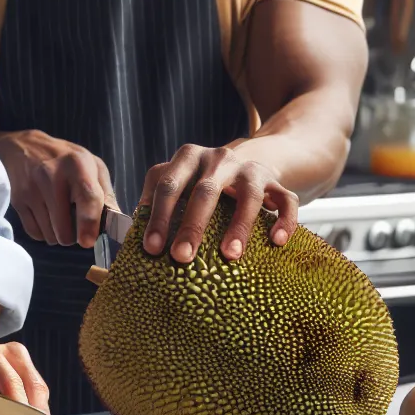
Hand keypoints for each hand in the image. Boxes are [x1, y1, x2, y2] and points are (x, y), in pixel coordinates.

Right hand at [0, 129, 115, 247]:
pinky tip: (47, 217)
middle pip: (64, 228)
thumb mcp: (91, 165)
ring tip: (60, 216)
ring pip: (50, 235)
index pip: (87, 197)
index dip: (89, 223)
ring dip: (59, 234)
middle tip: (76, 223)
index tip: (87, 241)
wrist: (23, 147)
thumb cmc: (65, 159)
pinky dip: (44, 233)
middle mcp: (51, 175)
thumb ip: (106, 193)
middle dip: (73, 235)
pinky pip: (35, 234)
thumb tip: (117, 223)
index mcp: (77, 164)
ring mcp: (31, 189)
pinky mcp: (18, 201)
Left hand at [138, 144, 298, 263]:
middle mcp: (218, 157)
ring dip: (238, 226)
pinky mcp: (275, 181)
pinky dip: (284, 220)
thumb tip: (129, 236)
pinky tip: (277, 241)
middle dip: (192, 225)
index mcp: (187, 157)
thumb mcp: (175, 182)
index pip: (168, 184)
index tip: (151, 248)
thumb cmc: (198, 183)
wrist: (244, 164)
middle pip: (204, 191)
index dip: (157, 216)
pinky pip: (286, 199)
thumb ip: (153, 200)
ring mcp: (249, 168)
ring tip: (229, 256)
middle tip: (181, 257)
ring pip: (248, 194)